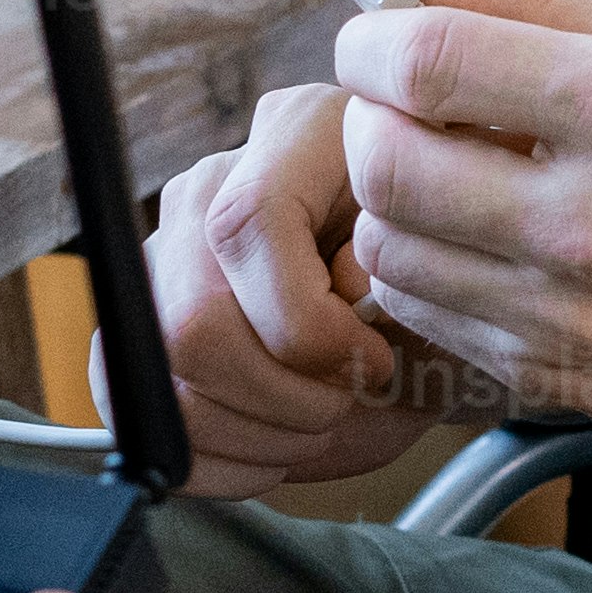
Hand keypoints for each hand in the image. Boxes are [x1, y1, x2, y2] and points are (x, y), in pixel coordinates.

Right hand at [147, 78, 463, 488]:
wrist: (422, 308)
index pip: (249, 225)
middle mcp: (213, 183)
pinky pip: (140, 409)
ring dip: (254, 430)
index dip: (309, 324)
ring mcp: (165, 252)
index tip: (372, 361)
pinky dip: (216, 456)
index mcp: (298, 136)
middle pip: (192, 317)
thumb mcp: (450, 276)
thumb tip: (344, 292)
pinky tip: (275, 441)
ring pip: (164, 372)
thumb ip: (405, 279)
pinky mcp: (140, 323)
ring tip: (316, 424)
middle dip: (281, 395)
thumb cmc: (439, 284)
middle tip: (341, 403)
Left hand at [322, 0, 591, 465]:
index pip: (422, 63)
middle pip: (384, 164)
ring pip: (389, 252)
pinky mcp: (563, 386)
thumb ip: (541, 0)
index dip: (372, 39)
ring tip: (461, 174)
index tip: (383, 34)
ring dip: (395, 201)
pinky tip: (491, 242)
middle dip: (373, 119)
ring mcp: (573, 319)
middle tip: (415, 104)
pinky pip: (431, 321)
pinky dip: (431, 272)